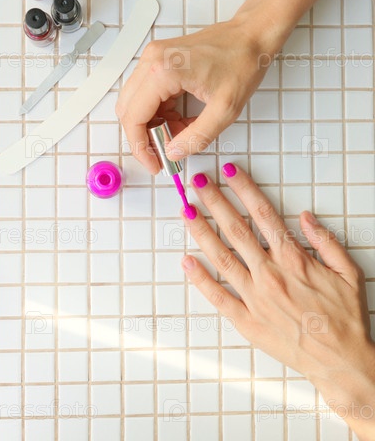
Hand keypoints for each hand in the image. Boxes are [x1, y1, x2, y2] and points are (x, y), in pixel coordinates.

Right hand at [116, 8, 285, 173]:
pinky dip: (159, 111)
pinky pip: (147, 92)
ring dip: (153, 124)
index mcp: (163, 71)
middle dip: (144, 137)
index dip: (140, 147)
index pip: (134, 117)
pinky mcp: (159, 58)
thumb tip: (173, 153)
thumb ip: (196, 137)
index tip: (153, 163)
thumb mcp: (224, 110)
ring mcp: (153, 57)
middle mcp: (151, 60)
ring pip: (136, 102)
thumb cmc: (242, 62)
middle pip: (128, 110)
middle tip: (164, 153)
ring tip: (180, 133)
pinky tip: (180, 119)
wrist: (251, 36)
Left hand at [181, 163, 374, 439]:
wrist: (341, 362)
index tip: (229, 172)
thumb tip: (304, 217)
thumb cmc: (345, 317)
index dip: (244, 189)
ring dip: (201, 231)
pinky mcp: (246, 320)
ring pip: (221, 257)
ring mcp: (255, 297)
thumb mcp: (348, 272)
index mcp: (293, 259)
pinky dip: (200, 278)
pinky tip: (186, 261)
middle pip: (235, 229)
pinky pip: (218, 296)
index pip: (263, 214)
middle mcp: (269, 274)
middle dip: (215, 202)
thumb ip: (325, 241)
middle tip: (198, 182)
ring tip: (185, 211)